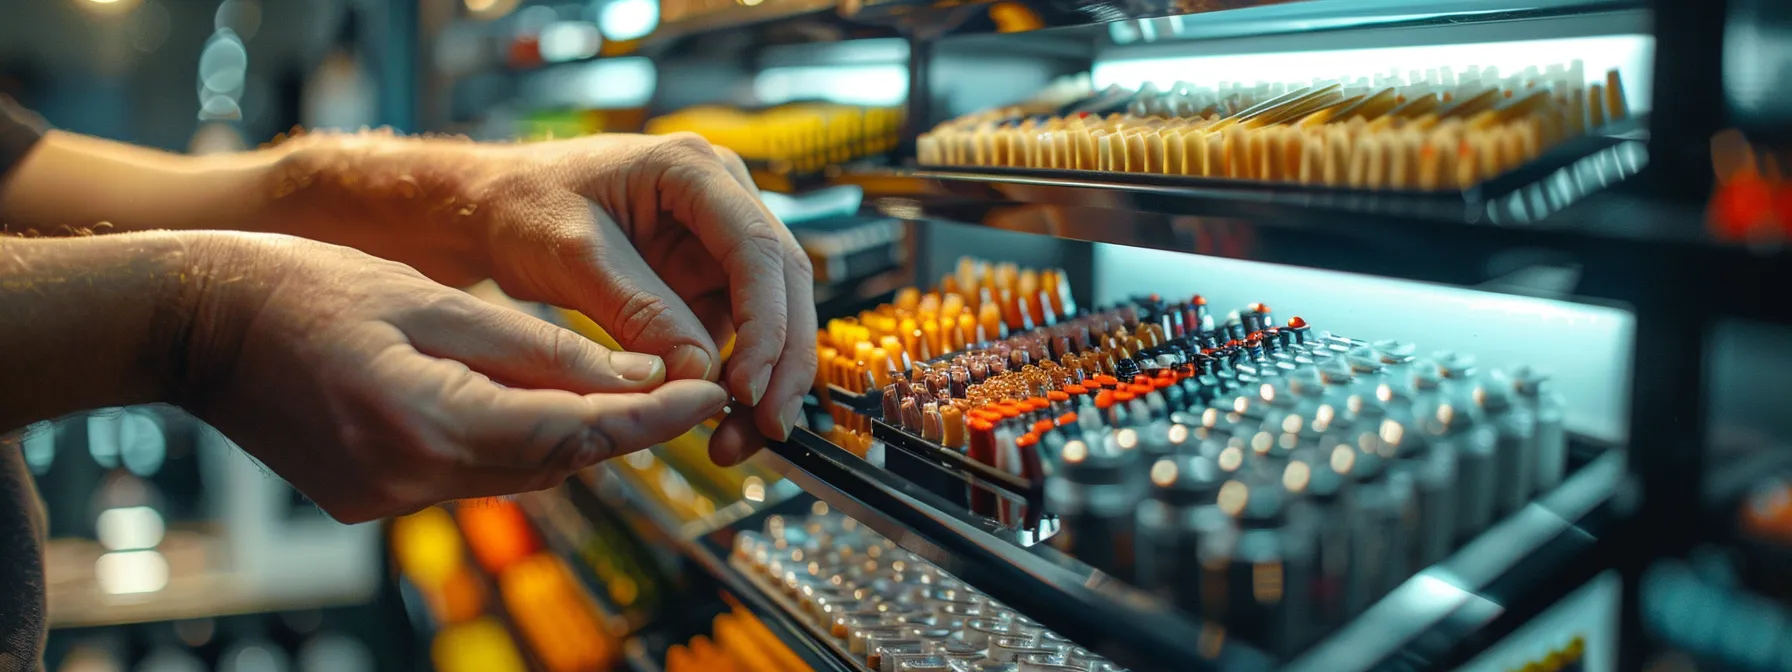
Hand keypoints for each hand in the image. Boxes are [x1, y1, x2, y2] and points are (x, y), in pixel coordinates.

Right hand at [173, 232, 729, 522]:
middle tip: (678, 388)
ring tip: (615, 390)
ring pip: (514, 475)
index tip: (705, 396)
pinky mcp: (368, 501)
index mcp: (426, 422)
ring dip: (566, 436)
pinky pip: (468, 477)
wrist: (195, 323)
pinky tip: (523, 404)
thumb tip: (632, 379)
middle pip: (551, 464)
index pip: (574, 433)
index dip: (650, 419)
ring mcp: (384, 499)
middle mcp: (408, 479)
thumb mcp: (434, 300)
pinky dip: (507, 443)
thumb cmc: (302, 288)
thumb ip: (537, 349)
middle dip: (619, 429)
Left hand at [460, 134, 815, 464]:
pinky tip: (719, 424)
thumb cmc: (523, 206)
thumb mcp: (574, 257)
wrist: (492, 208)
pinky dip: (734, 381)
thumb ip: (639, 312)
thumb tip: (702, 374)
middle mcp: (721, 199)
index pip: (757, 248)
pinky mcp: (704, 281)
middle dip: (781, 362)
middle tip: (767, 429)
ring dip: (763, 381)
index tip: (747, 387)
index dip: (765, 322)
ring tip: (735, 442)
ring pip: (771, 316)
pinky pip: (737, 336)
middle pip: (783, 283)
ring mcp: (717, 242)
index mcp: (693, 168)